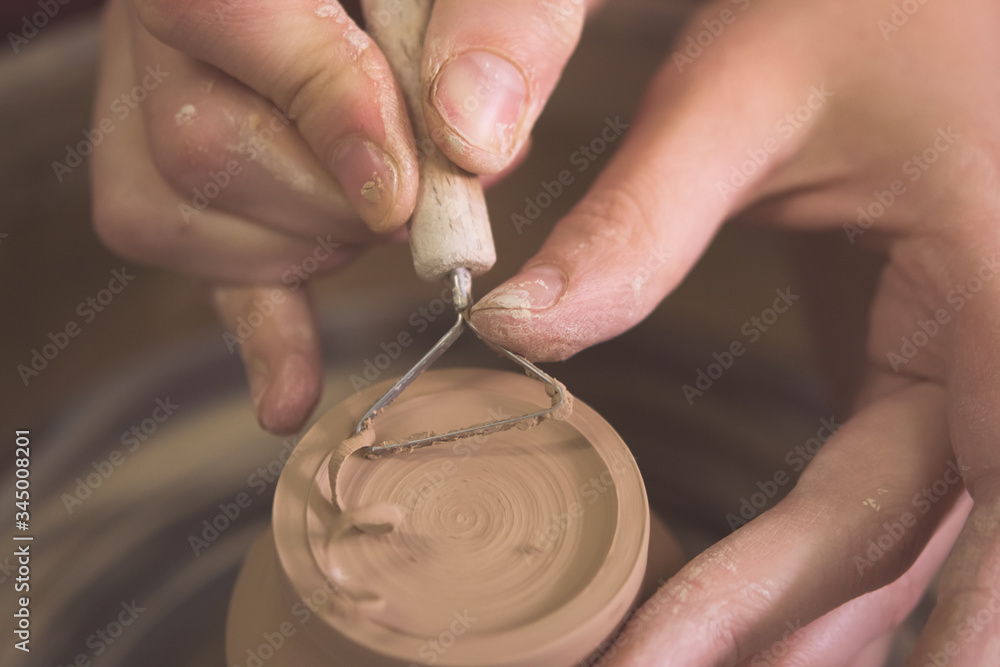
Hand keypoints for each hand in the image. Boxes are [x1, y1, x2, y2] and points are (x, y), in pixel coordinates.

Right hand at [91, 0, 597, 432]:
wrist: (468, 7)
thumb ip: (514, 18)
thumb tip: (473, 136)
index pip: (215, 12)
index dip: (322, 108)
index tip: (410, 183)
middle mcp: (171, 20)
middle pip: (198, 146)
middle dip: (334, 202)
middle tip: (422, 195)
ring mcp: (165, 97)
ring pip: (170, 213)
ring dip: (305, 247)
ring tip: (384, 213)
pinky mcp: (204, 178)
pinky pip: (195, 257)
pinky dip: (259, 330)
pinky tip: (291, 395)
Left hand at [468, 0, 999, 663]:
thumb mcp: (741, 89)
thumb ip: (636, 219)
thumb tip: (517, 327)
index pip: (982, 496)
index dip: (939, 631)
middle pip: (901, 536)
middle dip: (789, 633)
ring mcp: (970, 363)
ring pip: (897, 533)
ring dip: (801, 621)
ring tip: (672, 663)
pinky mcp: (925, 363)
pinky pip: (878, 490)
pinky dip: (810, 562)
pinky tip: (745, 611)